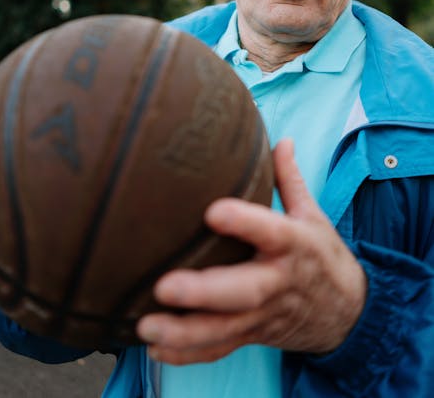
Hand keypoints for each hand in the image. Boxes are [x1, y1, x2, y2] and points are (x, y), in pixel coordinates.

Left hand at [136, 138, 366, 364]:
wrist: (347, 313)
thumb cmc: (321, 255)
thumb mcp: (312, 215)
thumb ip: (289, 179)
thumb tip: (281, 138)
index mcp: (294, 245)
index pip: (271, 231)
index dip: (245, 222)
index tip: (212, 211)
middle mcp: (278, 282)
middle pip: (244, 291)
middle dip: (204, 293)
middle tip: (163, 286)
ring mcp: (264, 315)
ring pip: (226, 329)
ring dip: (185, 333)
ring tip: (146, 327)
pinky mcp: (253, 335)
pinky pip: (220, 349)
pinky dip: (188, 355)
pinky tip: (154, 349)